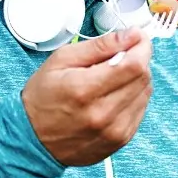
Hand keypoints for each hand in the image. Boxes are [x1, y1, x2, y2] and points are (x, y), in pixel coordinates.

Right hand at [22, 27, 153, 166]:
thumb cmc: (42, 98)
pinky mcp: (120, 140)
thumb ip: (99, 46)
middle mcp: (103, 113)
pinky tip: (114, 94)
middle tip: (121, 54)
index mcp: (85, 89)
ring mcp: (114, 131)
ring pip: (145, 93)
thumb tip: (131, 35)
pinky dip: (133, 97)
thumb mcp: (61, 60)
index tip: (136, 38)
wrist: (32, 141)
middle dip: (138, 59)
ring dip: (136, 78)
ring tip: (113, 77)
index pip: (134, 64)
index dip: (141, 46)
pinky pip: (141, 110)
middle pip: (143, 77)